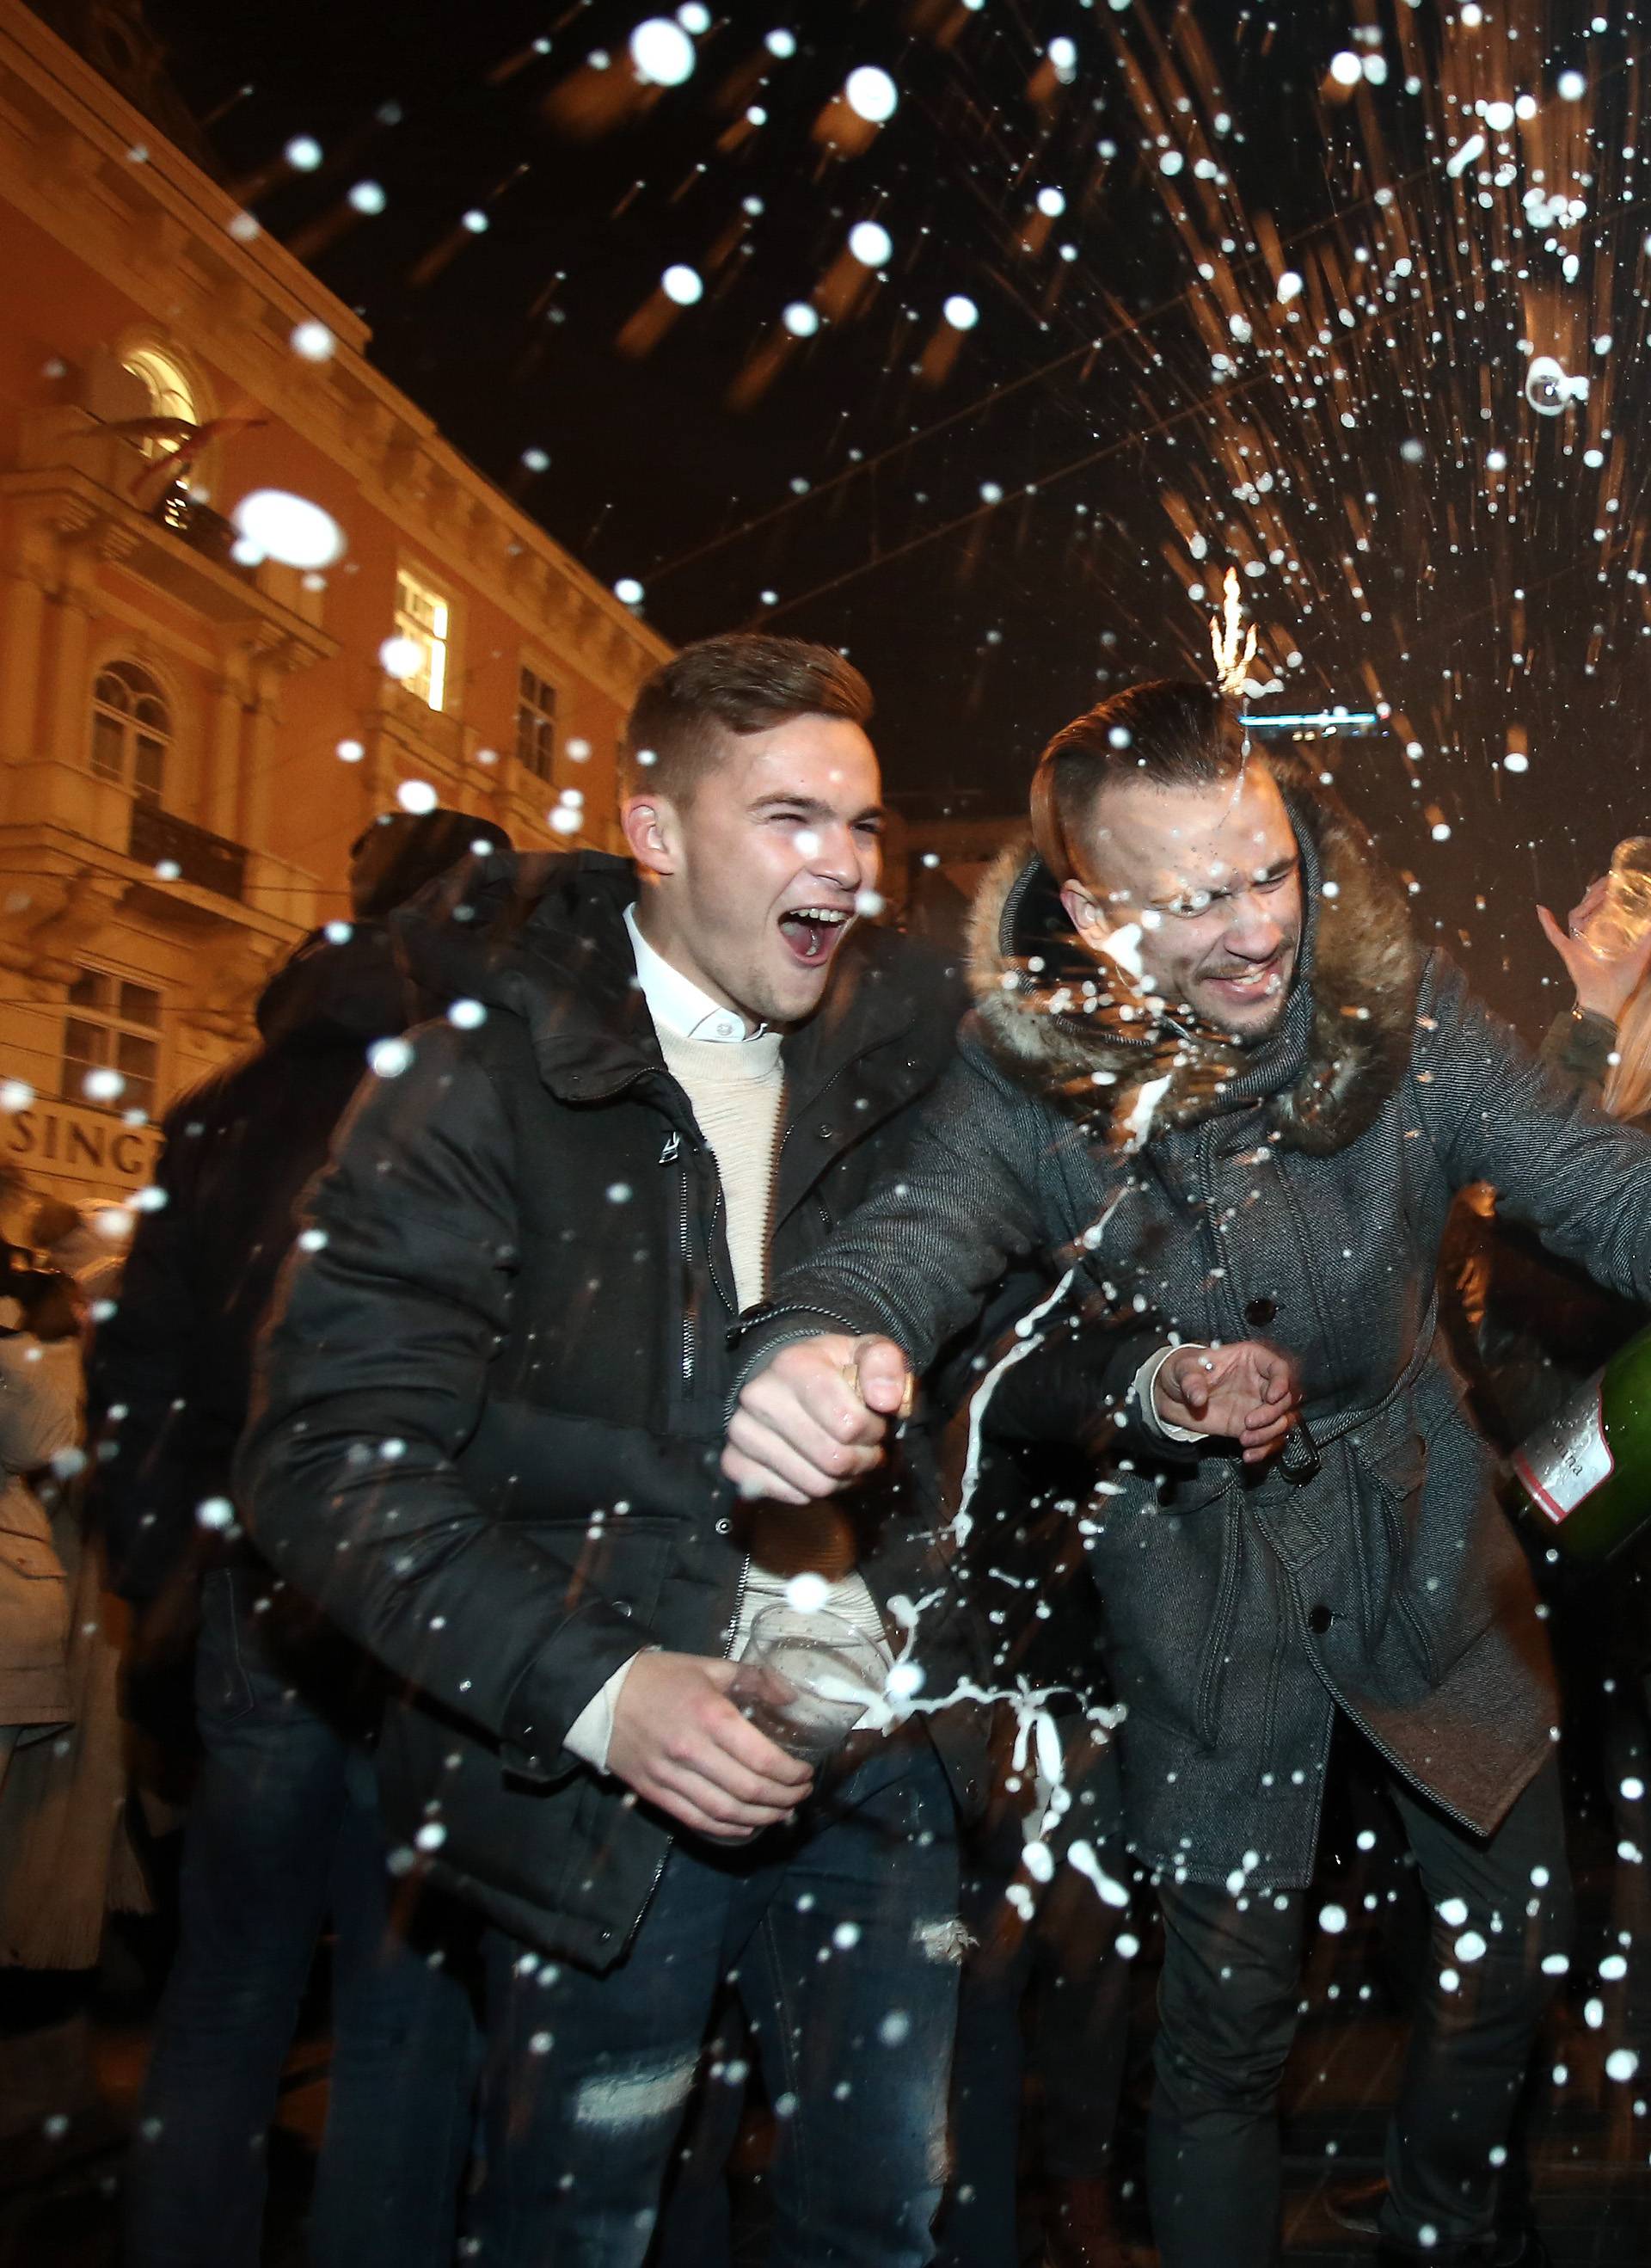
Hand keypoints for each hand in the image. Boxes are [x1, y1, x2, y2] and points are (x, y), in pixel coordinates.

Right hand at [606, 1651, 812, 1840]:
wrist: (600, 1692)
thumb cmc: (659, 1677)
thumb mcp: (710, 1667)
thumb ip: (754, 1679)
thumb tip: (791, 1698)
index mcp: (711, 1715)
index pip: (762, 1759)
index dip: (792, 1774)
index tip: (806, 1774)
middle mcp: (693, 1751)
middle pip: (749, 1791)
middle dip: (783, 1799)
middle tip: (800, 1796)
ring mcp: (671, 1776)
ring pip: (725, 1812)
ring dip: (760, 1818)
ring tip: (780, 1813)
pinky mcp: (654, 1792)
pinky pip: (697, 1821)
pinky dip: (727, 1829)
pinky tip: (746, 1826)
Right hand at [723, 1334, 910, 1503]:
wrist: (788, 1378)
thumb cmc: (833, 1369)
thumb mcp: (866, 1353)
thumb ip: (886, 1365)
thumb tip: (886, 1399)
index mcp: (793, 1365)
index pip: (849, 1424)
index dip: (874, 1431)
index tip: (876, 1422)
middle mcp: (759, 1397)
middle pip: (833, 1460)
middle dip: (862, 1459)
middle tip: (867, 1447)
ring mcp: (742, 1431)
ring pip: (814, 1485)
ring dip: (842, 1480)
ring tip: (847, 1458)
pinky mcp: (734, 1460)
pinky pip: (788, 1496)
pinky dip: (812, 1491)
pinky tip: (818, 1468)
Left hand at [1154, 1340, 1301, 1464]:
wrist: (1175, 1394)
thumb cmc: (1184, 1370)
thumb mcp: (1183, 1368)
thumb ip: (1191, 1381)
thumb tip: (1198, 1397)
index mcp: (1251, 1359)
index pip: (1278, 1367)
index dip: (1281, 1382)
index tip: (1271, 1397)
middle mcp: (1260, 1382)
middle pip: (1286, 1398)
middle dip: (1272, 1414)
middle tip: (1250, 1423)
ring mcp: (1258, 1406)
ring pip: (1282, 1421)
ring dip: (1269, 1434)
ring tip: (1245, 1439)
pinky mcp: (1251, 1427)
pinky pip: (1269, 1440)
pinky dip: (1263, 1450)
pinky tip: (1250, 1455)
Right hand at [1537, 881, 1650, 1020]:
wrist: (1605, 1001)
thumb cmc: (1620, 984)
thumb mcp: (1639, 958)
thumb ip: (1647, 942)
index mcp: (1603, 938)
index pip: (1603, 912)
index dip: (1607, 896)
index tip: (1616, 882)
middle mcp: (1589, 938)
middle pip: (1589, 909)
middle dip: (1597, 893)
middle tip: (1609, 880)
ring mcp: (1577, 944)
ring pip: (1576, 916)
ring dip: (1586, 902)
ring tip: (1600, 890)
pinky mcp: (1568, 951)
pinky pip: (1554, 935)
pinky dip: (1547, 923)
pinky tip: (1541, 909)